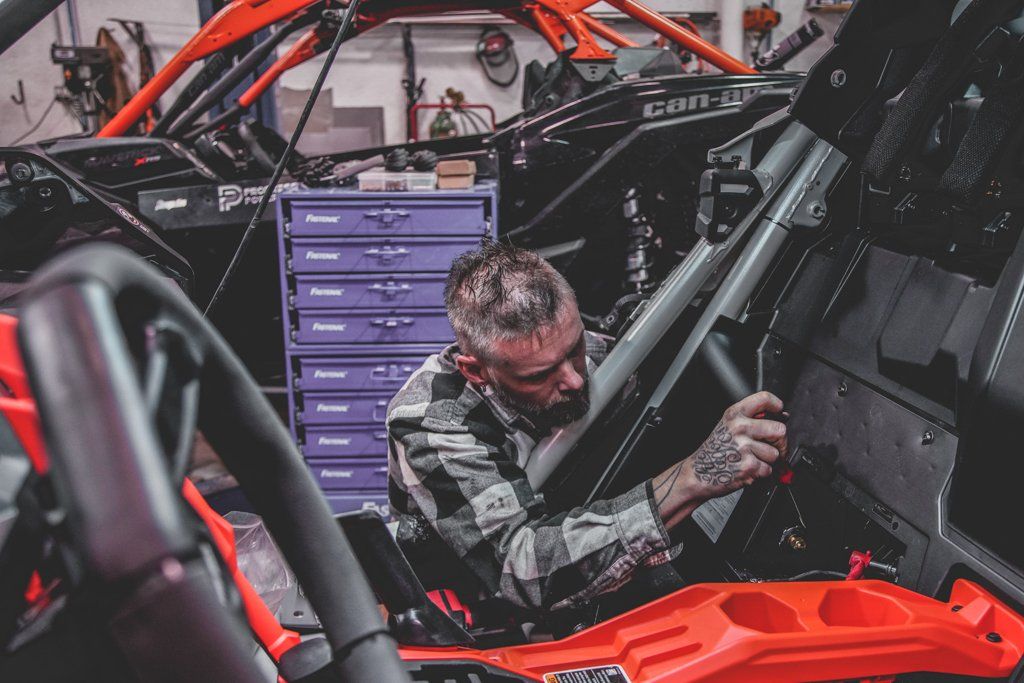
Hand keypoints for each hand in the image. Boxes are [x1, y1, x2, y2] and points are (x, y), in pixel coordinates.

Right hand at [652, 392, 787, 527]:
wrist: (698, 473)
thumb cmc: (714, 451)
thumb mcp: (727, 426)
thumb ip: (751, 419)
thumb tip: (782, 417)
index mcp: (734, 414)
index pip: (764, 399)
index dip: (777, 406)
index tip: (779, 413)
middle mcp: (739, 428)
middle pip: (779, 430)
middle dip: (779, 442)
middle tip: (770, 447)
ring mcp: (744, 447)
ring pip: (775, 454)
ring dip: (767, 461)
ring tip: (751, 460)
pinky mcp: (748, 465)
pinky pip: (768, 469)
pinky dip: (761, 473)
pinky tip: (747, 469)